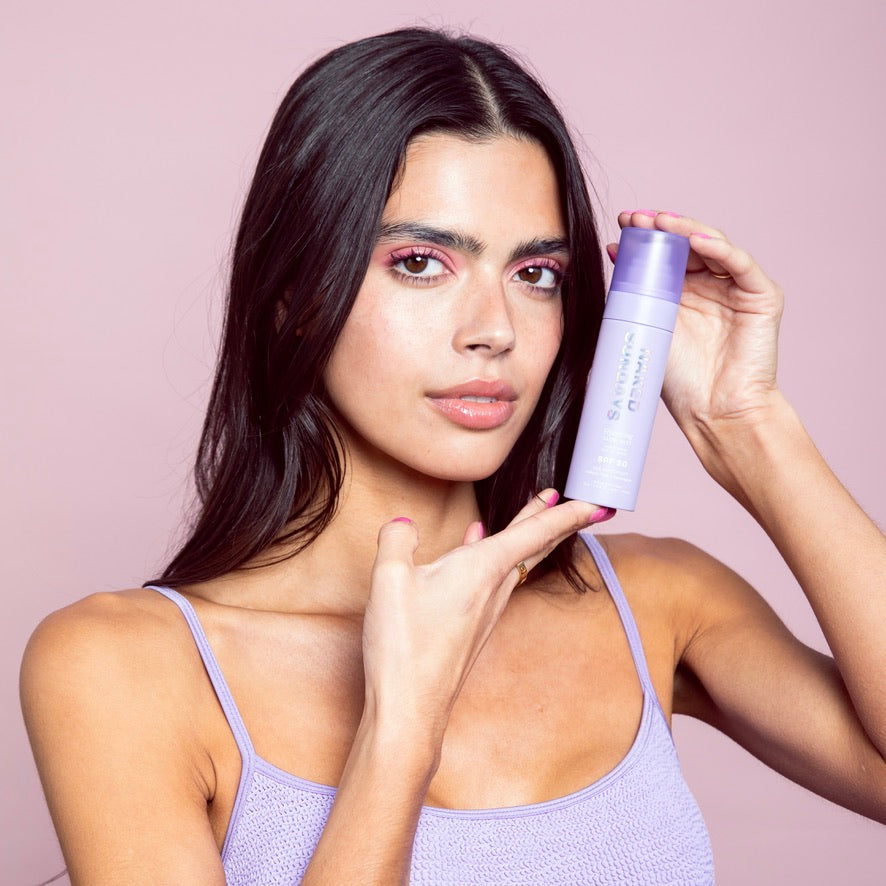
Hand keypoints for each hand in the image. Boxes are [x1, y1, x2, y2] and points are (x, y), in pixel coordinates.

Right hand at [360, 492, 601, 745]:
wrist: (409, 709)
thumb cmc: (405, 647)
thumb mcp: (389, 579)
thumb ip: (397, 540)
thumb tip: (404, 525)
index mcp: (482, 570)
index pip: (534, 532)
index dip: (567, 513)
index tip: (598, 503)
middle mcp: (493, 589)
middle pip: (535, 546)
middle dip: (558, 520)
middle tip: (584, 504)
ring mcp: (486, 611)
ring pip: (517, 563)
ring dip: (531, 536)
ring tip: (537, 515)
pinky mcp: (473, 627)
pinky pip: (495, 579)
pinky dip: (496, 555)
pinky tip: (475, 548)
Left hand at [609, 210, 783, 434]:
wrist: (712, 413)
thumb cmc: (678, 381)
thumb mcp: (647, 327)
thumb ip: (634, 292)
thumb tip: (613, 252)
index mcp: (683, 294)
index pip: (666, 254)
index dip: (646, 237)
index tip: (621, 224)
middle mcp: (711, 287)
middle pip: (688, 245)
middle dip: (661, 228)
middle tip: (635, 217)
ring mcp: (737, 289)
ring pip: (713, 247)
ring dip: (685, 231)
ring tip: (659, 222)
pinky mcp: (762, 297)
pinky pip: (740, 264)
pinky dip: (719, 248)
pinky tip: (695, 239)